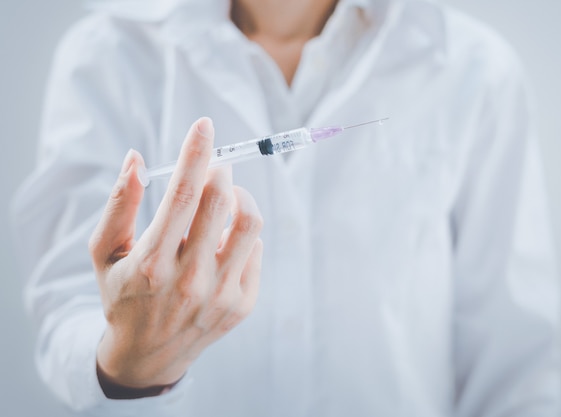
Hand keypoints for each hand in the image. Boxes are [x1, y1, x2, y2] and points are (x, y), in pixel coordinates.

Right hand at [89, 117, 262, 391]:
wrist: (147, 354)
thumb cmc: (123, 294)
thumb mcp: (105, 253)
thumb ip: (118, 204)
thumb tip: (135, 158)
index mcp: (152, 262)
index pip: (182, 192)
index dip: (195, 152)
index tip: (205, 125)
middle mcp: (190, 279)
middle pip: (221, 201)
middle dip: (219, 171)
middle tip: (214, 168)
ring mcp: (221, 294)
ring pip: (249, 222)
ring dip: (240, 197)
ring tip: (226, 197)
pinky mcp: (242, 304)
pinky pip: (255, 250)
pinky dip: (242, 234)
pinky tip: (223, 241)